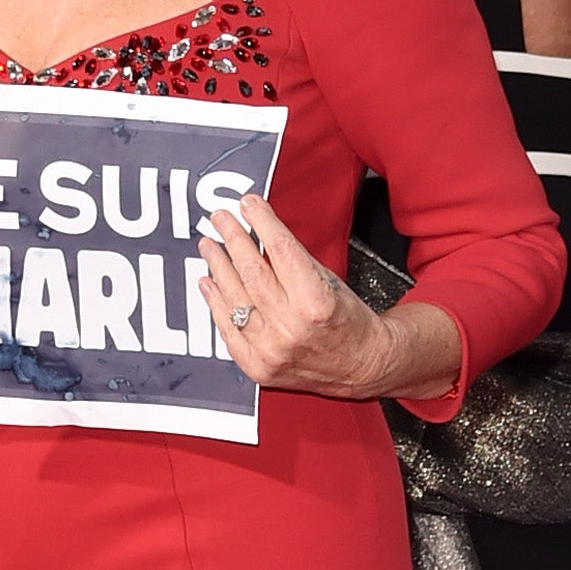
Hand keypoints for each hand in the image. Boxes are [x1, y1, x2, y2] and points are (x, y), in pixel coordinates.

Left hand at [197, 195, 397, 399]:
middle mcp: (291, 327)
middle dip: (233, 238)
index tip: (249, 204)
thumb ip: (294, 259)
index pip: (281, 250)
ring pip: (234, 298)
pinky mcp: (258, 366)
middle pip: (252, 271)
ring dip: (217, 266)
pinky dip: (215, 302)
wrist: (361, 365)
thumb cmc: (349, 321)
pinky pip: (228, 330)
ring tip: (209, 245)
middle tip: (220, 218)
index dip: (262, 222)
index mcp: (316, 302)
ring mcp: (272, 350)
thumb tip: (261, 230)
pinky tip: (209, 282)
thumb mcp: (330, 280)